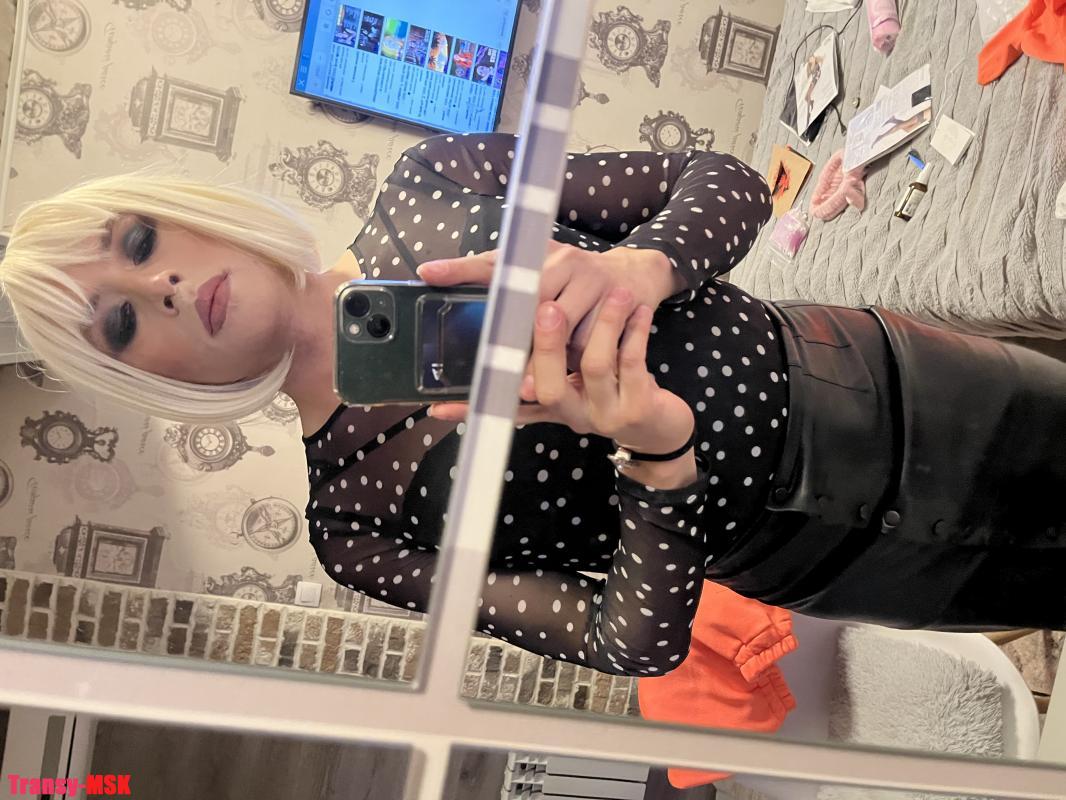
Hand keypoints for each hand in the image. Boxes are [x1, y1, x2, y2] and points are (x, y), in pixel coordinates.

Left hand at [416, 242, 684, 366]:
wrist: (635, 274)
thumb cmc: (575, 281)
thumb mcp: (538, 273)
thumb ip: (494, 280)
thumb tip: (432, 276)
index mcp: (536, 254)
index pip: (493, 262)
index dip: (460, 268)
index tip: (429, 274)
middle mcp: (561, 260)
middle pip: (530, 308)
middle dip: (515, 345)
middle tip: (497, 374)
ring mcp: (590, 278)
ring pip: (561, 329)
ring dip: (547, 361)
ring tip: (531, 388)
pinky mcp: (616, 300)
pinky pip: (590, 340)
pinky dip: (578, 359)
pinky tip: (572, 372)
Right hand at [432, 288, 695, 485]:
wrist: (663, 432)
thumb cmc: (613, 395)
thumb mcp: (574, 386)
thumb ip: (541, 364)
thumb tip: (509, 324)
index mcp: (552, 407)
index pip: (507, 407)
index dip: (474, 403)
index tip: (438, 402)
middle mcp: (573, 414)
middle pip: (548, 388)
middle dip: (546, 345)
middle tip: (546, 308)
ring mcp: (606, 413)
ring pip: (595, 367)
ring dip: (602, 326)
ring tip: (610, 292)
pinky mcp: (640, 405)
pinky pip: (634, 363)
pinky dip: (635, 334)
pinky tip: (640, 311)